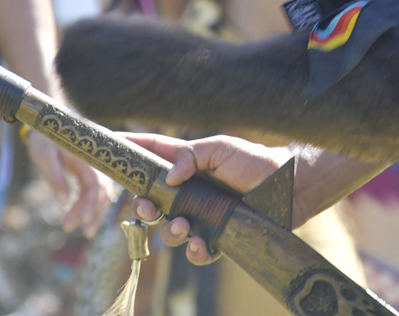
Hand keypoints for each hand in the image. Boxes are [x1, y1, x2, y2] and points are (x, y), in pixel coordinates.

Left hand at [25, 131, 115, 236]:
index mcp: (88, 156)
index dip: (86, 206)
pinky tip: (88, 216)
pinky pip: (96, 188)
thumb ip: (55, 178)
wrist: (47, 119)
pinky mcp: (90, 168)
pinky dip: (94, 203)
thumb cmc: (44, 137)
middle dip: (93, 213)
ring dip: (96, 211)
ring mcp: (96, 164)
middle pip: (102, 191)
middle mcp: (97, 161)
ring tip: (88, 231)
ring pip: (102, 191)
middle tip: (84, 233)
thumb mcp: (44, 156)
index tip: (70, 223)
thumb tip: (63, 202)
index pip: (93, 186)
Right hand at [122, 132, 294, 265]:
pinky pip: (196, 251)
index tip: (107, 146)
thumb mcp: (221, 148)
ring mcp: (203, 216)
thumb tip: (168, 177)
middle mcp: (191, 193)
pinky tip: (199, 242)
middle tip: (146, 208)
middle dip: (142, 208)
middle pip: (152, 203)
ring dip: (169, 230)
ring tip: (181, 224)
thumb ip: (192, 156)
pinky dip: (193, 250)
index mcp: (188, 166)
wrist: (290, 185)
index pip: (153, 156)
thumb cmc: (257, 161)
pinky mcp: (218, 238)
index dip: (130, 151)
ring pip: (169, 231)